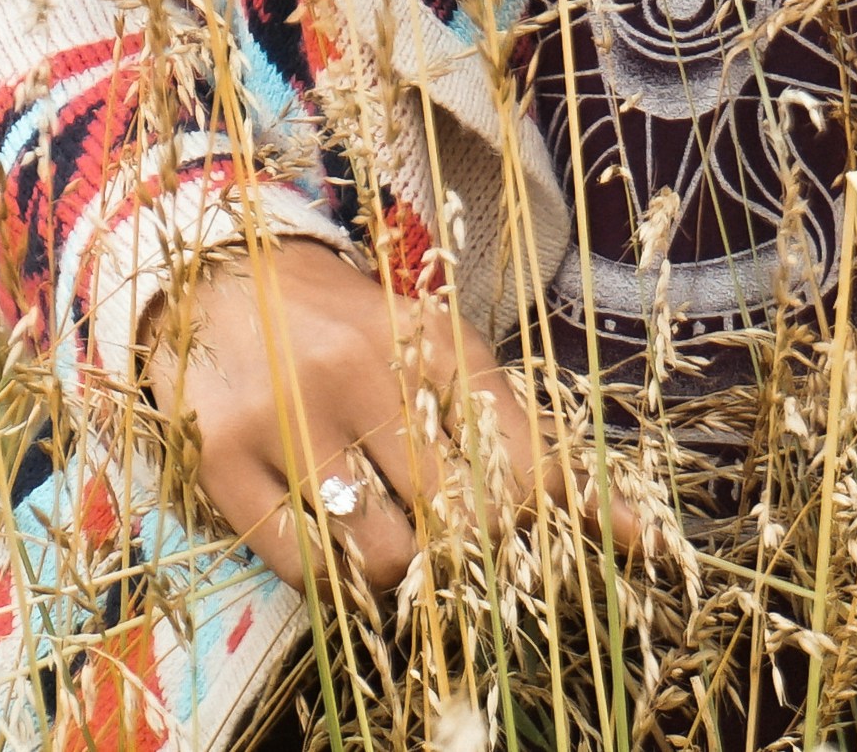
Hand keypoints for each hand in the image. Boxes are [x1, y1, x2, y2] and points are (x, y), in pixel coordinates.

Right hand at [150, 239, 589, 592]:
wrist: (219, 274)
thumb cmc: (352, 325)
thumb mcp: (442, 350)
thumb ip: (526, 436)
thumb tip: (637, 534)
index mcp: (435, 342)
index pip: (531, 458)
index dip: (573, 522)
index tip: (596, 558)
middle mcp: (364, 372)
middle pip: (462, 520)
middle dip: (473, 554)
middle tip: (459, 551)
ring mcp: (288, 417)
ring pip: (380, 555)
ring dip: (397, 575)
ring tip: (390, 545)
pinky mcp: (221, 460)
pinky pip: (302, 569)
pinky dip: (331, 581)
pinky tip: (334, 550)